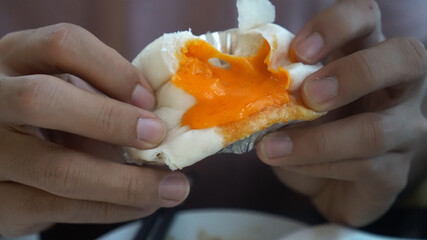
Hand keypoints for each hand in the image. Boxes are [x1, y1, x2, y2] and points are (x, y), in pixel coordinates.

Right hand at [0, 23, 189, 237]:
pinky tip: (142, 203)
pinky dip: (112, 207)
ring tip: (172, 187)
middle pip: (41, 99)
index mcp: (16, 59)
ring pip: (57, 169)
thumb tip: (161, 120)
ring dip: (127, 183)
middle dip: (110, 120)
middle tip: (158, 136)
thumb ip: (103, 97)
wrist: (1, 154)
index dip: (112, 69)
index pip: (61, 45)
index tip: (148, 99)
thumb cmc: (48, 117)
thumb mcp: (66, 91)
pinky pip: (60, 209)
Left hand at [257, 0, 426, 225]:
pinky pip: (364, 168)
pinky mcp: (396, 170)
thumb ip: (284, 79)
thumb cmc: (310, 122)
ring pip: (376, 130)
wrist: (328, 177)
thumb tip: (249, 73)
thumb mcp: (297, 94)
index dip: (336, 26)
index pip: (367, 17)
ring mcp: (405, 128)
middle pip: (405, 59)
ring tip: (270, 147)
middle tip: (308, 94)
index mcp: (367, 51)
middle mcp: (399, 84)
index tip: (298, 50)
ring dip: (316, 140)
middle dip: (352, 75)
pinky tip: (289, 163)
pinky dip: (317, 166)